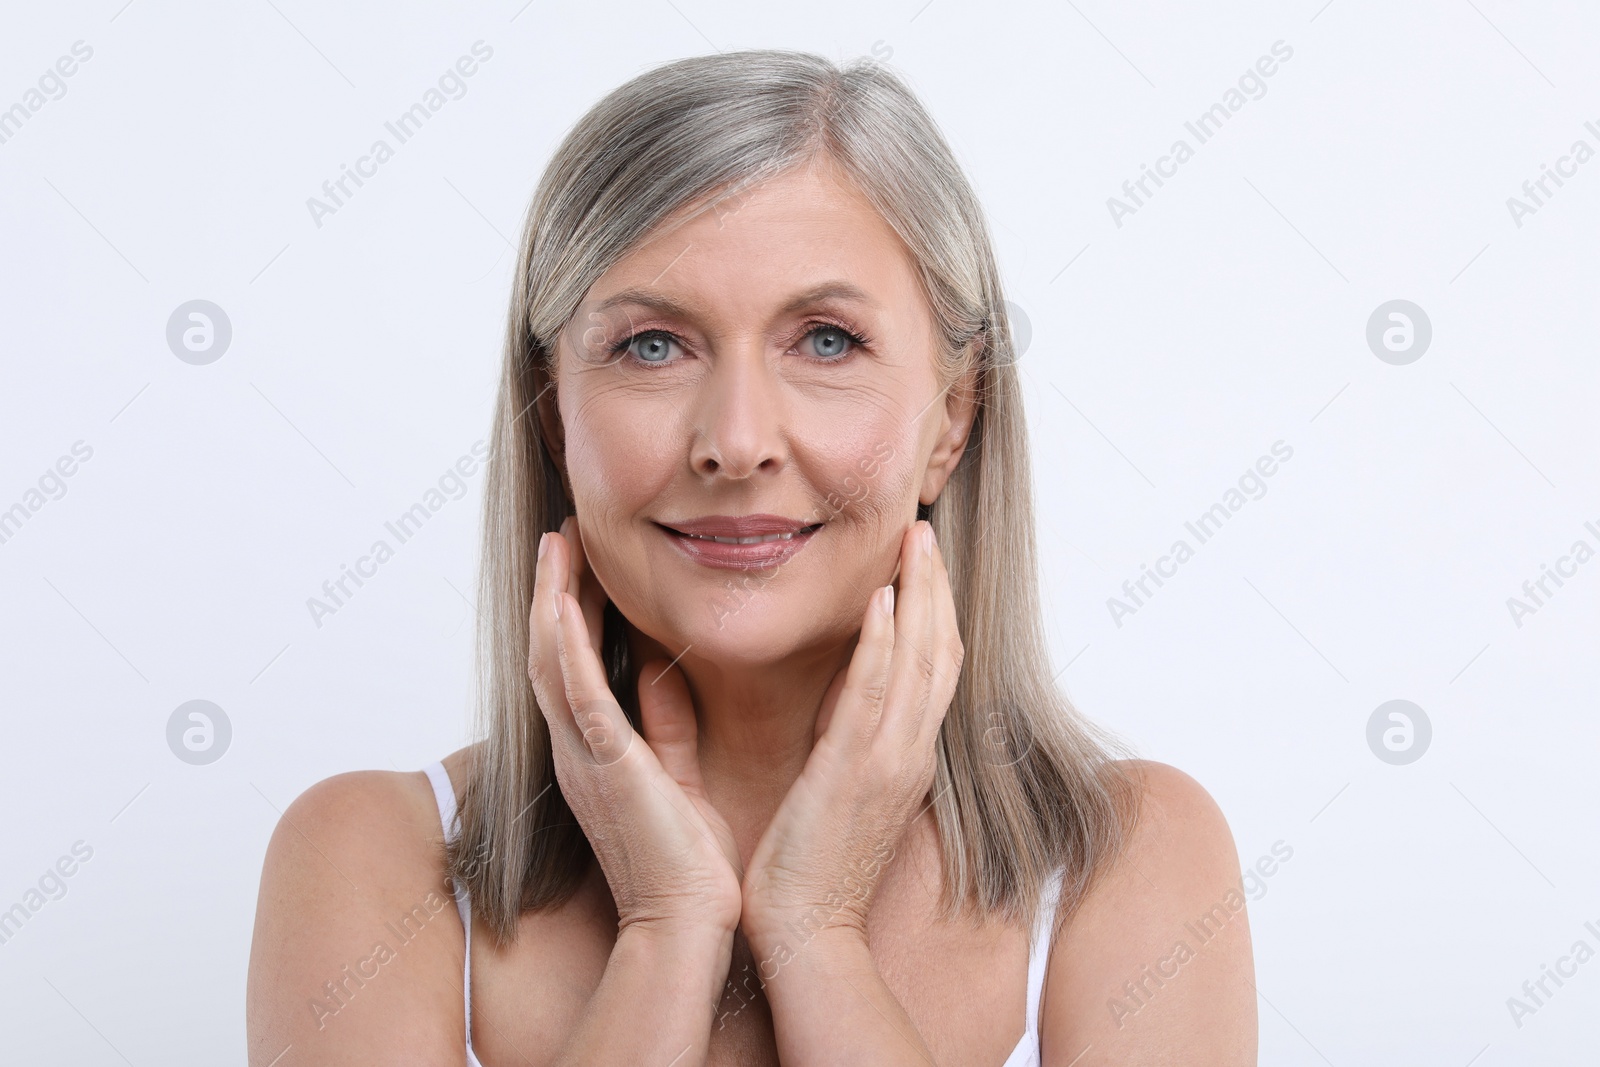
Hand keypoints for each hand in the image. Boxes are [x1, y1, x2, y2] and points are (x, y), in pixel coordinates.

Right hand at [528, 516, 744, 938]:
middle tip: (561, 534)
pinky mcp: (604, 765)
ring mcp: (582, 758)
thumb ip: (662, 724)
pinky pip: (575, 693)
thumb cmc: (688, 865)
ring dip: (549, 599)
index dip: (571, 612)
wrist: (687, 926)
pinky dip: (563, 643)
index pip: (573, 667)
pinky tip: (560, 599)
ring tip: (556, 543)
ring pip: (550, 662)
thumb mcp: (674, 778)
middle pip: (549, 654)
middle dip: (552, 591)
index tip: (584, 562)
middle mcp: (576, 751)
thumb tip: (658, 672)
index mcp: (595, 755)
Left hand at [738, 519, 963, 949]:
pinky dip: (885, 642)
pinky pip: (875, 694)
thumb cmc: (811, 871)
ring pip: (921, 661)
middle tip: (926, 532)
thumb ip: (846, 741)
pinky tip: (882, 599)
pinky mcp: (853, 771)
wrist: (808, 934)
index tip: (924, 566)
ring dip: (920, 595)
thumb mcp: (839, 793)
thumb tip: (837, 699)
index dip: (935, 613)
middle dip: (937, 588)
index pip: (935, 671)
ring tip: (914, 541)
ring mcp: (889, 761)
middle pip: (942, 652)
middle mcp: (910, 753)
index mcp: (906, 759)